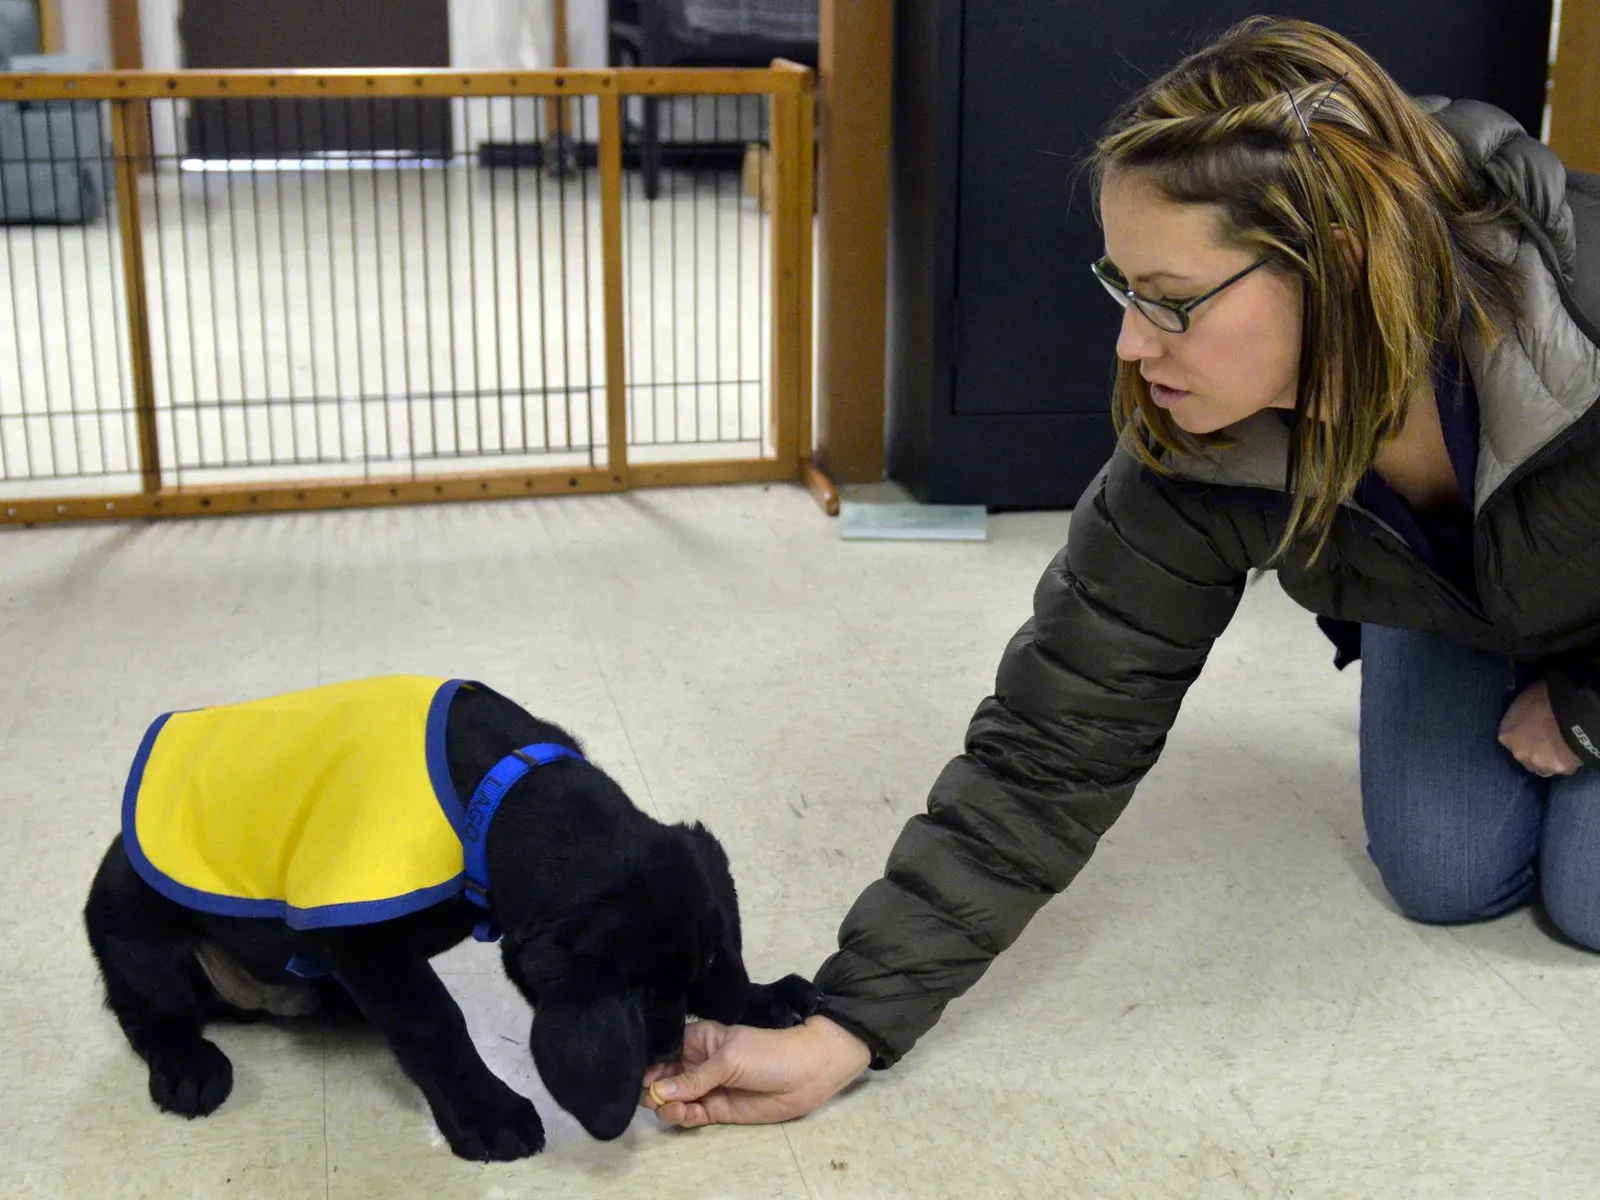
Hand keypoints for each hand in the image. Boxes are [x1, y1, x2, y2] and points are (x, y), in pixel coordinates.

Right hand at [639, 1015, 871, 1127]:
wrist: (806, 1075)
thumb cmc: (768, 1053)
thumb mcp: (729, 1059)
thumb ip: (693, 1078)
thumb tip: (657, 1091)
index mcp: (697, 1038)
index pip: (663, 1049)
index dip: (648, 1062)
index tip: (637, 1075)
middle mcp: (695, 1062)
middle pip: (661, 1077)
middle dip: (652, 1087)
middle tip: (652, 1096)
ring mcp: (704, 1087)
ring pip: (671, 1098)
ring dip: (665, 1104)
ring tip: (673, 1107)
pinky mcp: (714, 1110)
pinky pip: (688, 1115)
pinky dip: (680, 1116)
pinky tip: (682, 1113)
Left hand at [1498, 679, 1582, 777]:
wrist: (1571, 709)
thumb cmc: (1544, 698)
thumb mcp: (1521, 703)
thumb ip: (1518, 718)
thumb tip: (1523, 721)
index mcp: (1506, 735)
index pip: (1510, 741)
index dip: (1523, 736)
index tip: (1533, 732)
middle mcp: (1518, 753)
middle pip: (1524, 756)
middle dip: (1534, 750)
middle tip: (1547, 739)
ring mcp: (1539, 763)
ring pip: (1542, 766)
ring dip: (1548, 759)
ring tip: (1560, 746)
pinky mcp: (1560, 768)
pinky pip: (1562, 767)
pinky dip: (1566, 761)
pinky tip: (1570, 749)